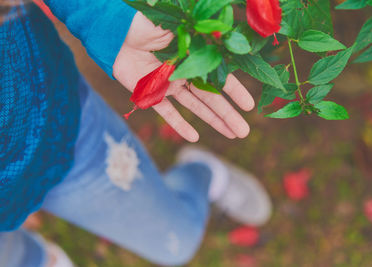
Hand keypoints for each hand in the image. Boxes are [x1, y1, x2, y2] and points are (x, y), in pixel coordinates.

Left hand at [113, 12, 254, 141]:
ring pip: (195, 106)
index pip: (220, 77)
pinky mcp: (151, 93)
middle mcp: (185, 72)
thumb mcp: (180, 28)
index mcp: (195, 55)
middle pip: (211, 97)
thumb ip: (201, 41)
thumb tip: (228, 43)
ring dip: (213, 121)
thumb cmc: (148, 22)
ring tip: (231, 135)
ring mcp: (169, 84)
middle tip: (243, 132)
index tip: (249, 107)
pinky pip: (166, 112)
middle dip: (228, 114)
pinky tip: (195, 137)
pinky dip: (179, 124)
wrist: (116, 29)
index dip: (235, 92)